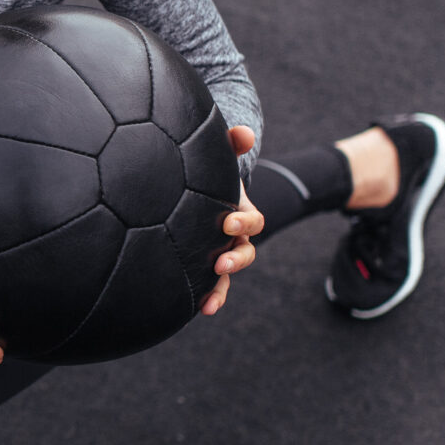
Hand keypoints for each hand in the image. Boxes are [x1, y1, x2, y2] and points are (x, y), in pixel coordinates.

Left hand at [200, 125, 263, 317]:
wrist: (192, 190)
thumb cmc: (207, 174)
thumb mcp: (219, 157)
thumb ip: (231, 143)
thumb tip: (244, 133)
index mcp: (239, 213)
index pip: (252, 222)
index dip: (243, 222)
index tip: (227, 221)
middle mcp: (232, 237)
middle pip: (244, 253)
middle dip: (236, 259)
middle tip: (221, 261)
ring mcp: (218, 252)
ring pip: (226, 276)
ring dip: (221, 288)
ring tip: (209, 302)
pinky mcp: (200, 266)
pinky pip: (207, 285)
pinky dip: (205, 298)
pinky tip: (194, 310)